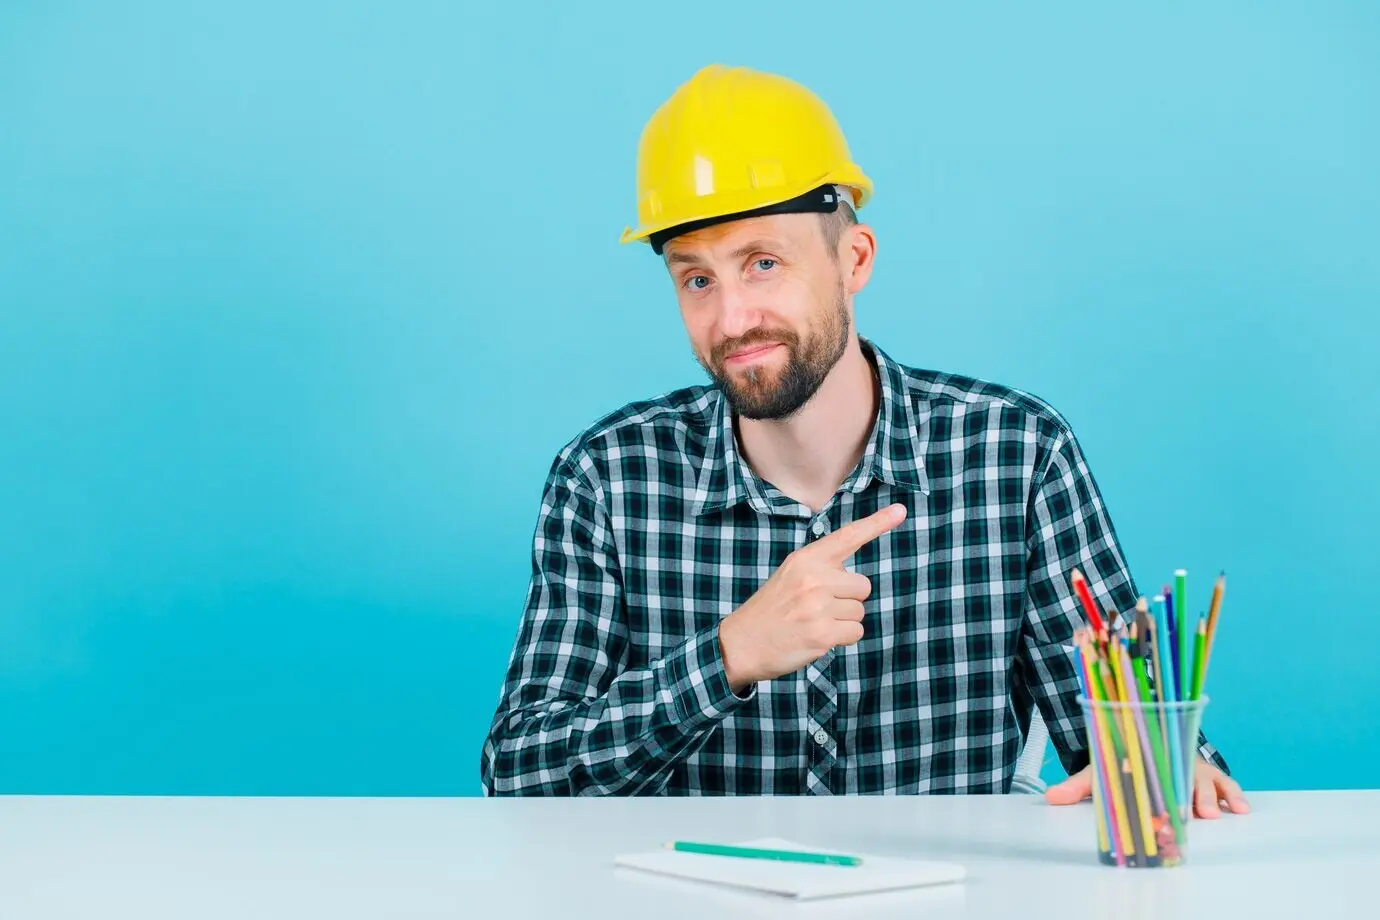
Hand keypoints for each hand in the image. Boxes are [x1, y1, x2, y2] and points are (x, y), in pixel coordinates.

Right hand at [718, 503, 906, 691]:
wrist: (740, 643)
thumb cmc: (771, 610)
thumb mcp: (791, 576)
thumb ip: (821, 569)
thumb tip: (855, 578)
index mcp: (806, 559)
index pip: (848, 536)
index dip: (877, 523)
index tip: (901, 510)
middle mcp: (813, 578)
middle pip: (863, 586)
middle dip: (848, 600)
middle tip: (817, 608)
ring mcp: (817, 606)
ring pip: (859, 611)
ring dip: (843, 622)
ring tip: (813, 623)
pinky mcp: (822, 633)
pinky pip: (855, 633)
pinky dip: (841, 639)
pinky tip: (817, 638)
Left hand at [1046, 757, 1249, 817]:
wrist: (1146, 738)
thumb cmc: (1126, 762)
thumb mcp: (1102, 771)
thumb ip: (1078, 785)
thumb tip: (1051, 797)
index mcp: (1145, 760)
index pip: (1150, 771)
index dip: (1156, 786)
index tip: (1160, 802)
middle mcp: (1170, 763)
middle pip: (1182, 777)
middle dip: (1190, 795)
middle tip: (1197, 812)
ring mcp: (1191, 769)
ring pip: (1205, 780)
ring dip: (1212, 796)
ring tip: (1216, 814)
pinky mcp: (1208, 776)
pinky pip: (1224, 783)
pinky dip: (1234, 794)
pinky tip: (1242, 809)